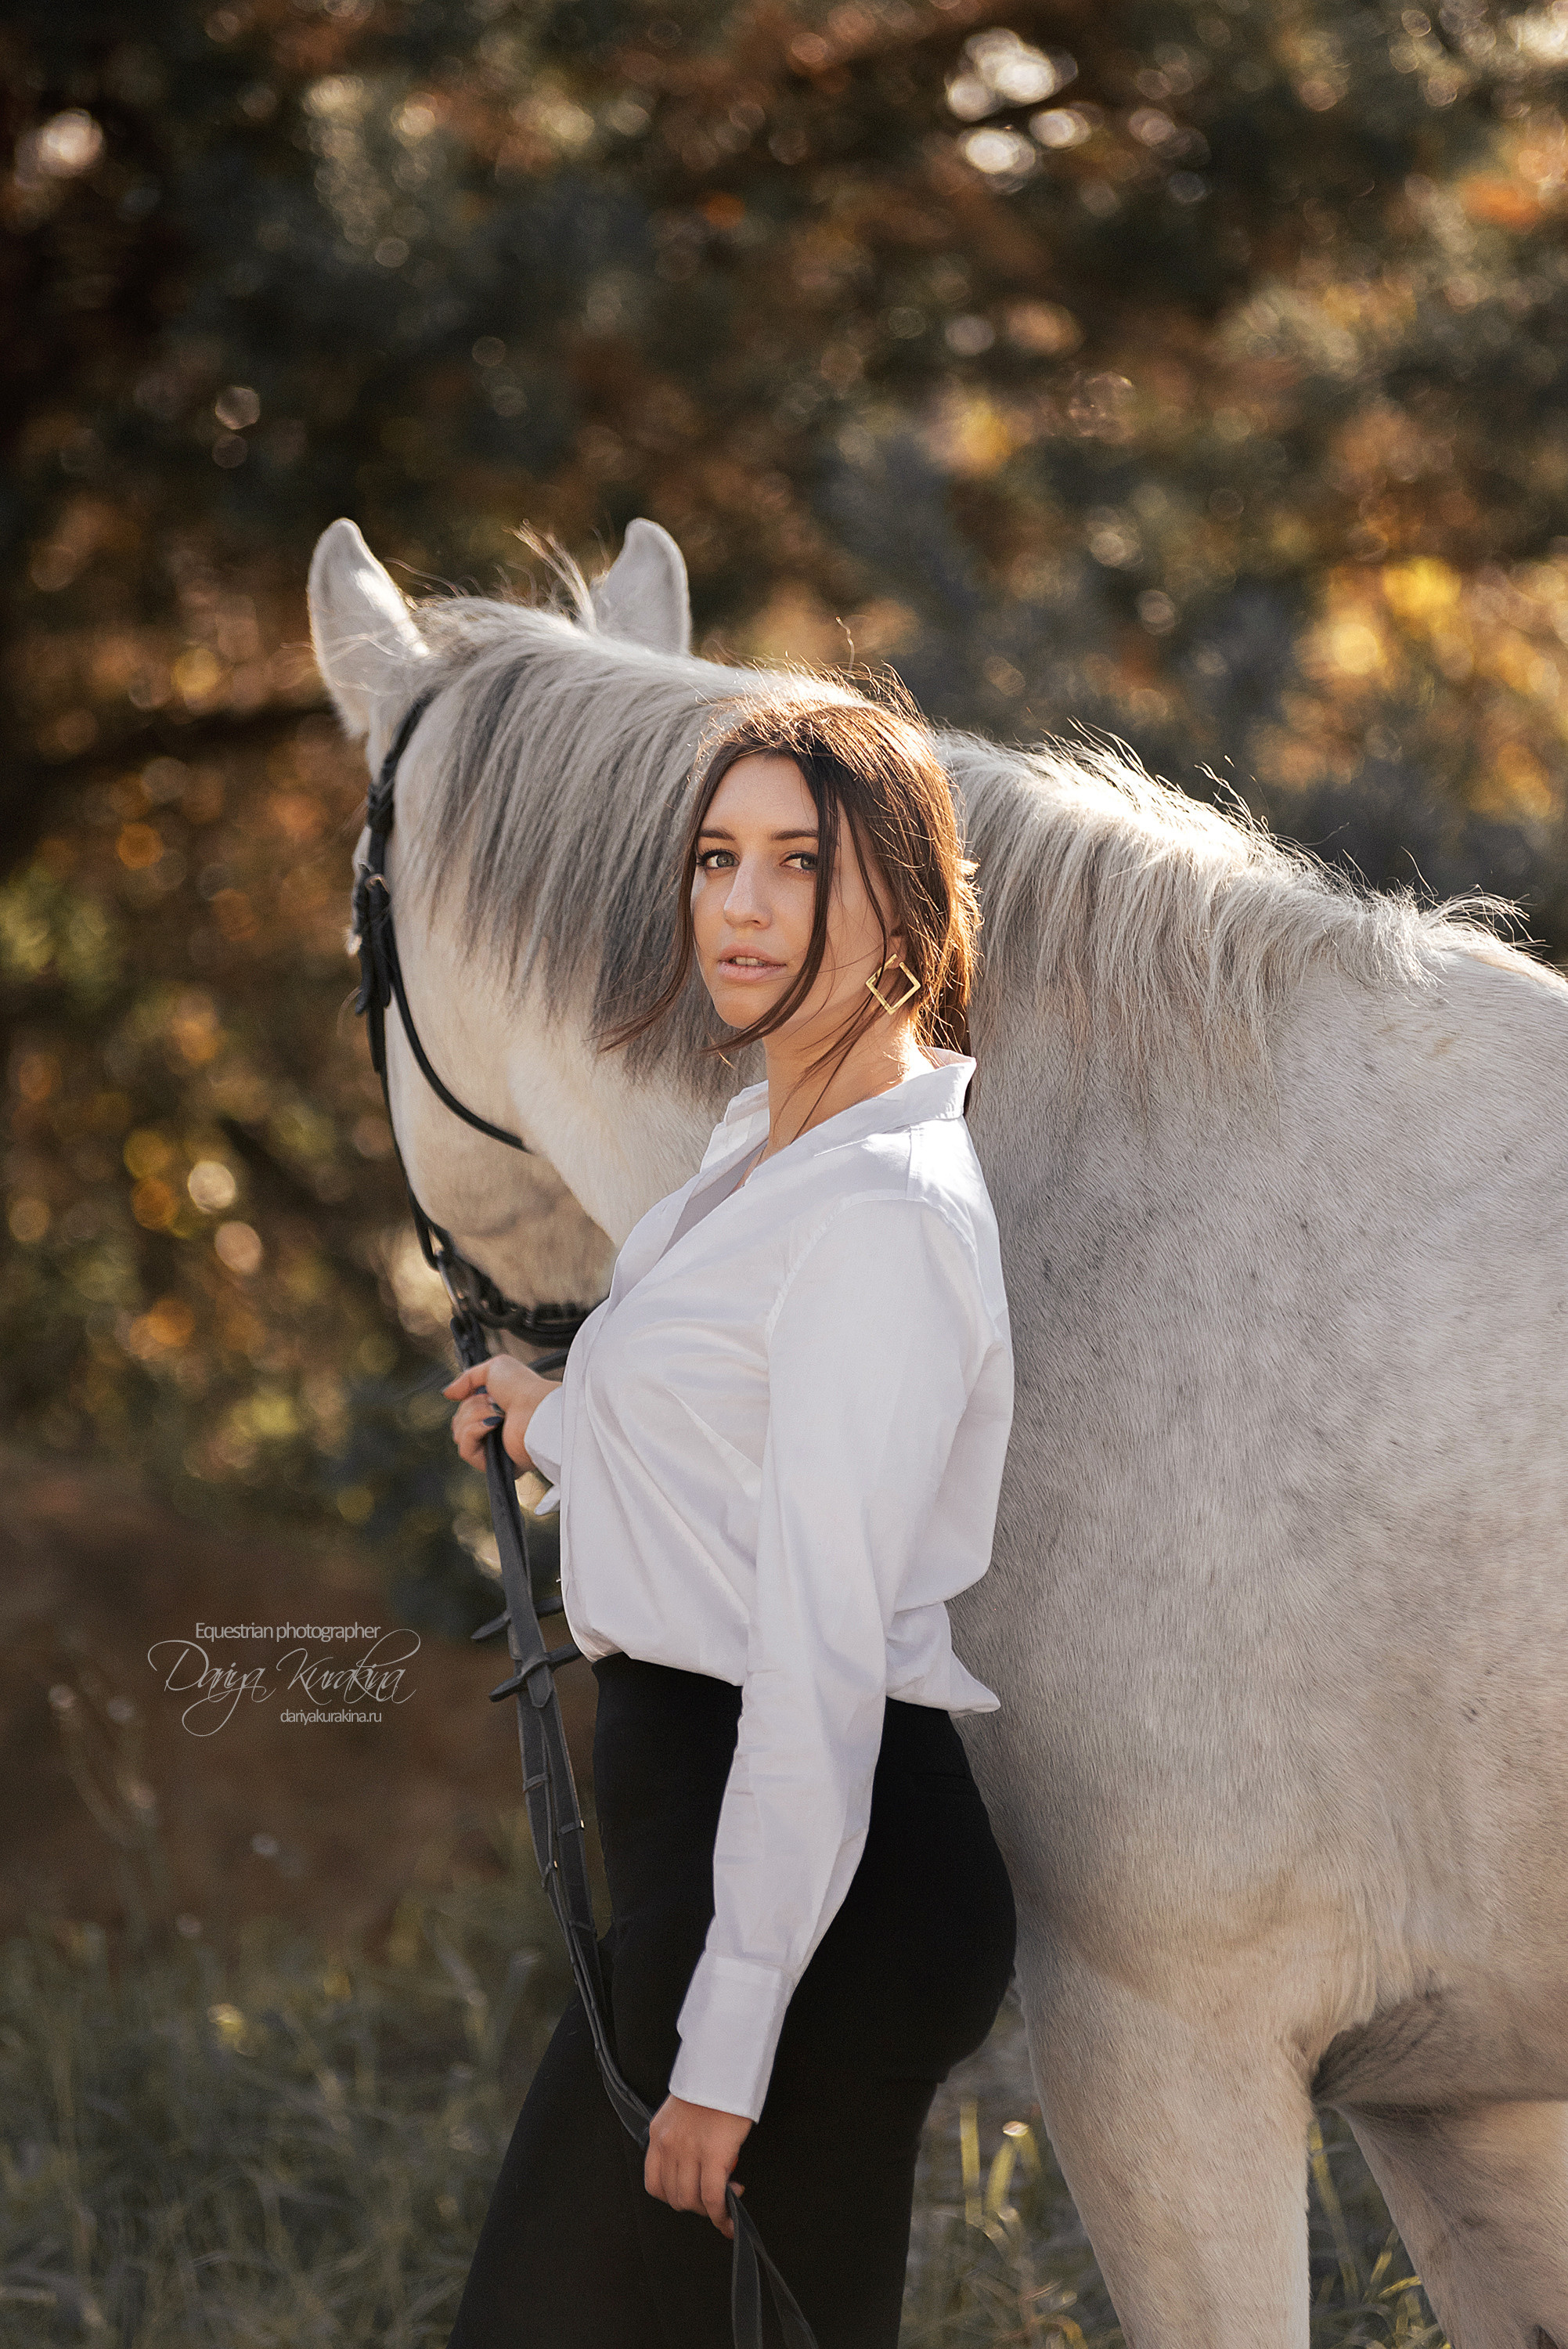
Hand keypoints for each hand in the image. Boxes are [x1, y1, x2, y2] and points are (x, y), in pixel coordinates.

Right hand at [444, 1353, 554, 1472]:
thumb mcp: (493, 1368)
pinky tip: (492, 1425)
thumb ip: (467, 1379)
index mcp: (496, 1412)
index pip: (465, 1411)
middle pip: (458, 1421)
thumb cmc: (523, 1387)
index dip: (468, 1400)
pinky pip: (465, 1450)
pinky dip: (474, 1432)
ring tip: (498, 1413)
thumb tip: (447, 1394)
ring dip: (474, 1416)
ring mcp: (494, 1449)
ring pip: (458, 1434)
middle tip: (495, 1402)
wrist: (537, 1408)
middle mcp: (494, 1432)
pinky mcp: (493, 1465)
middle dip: (472, 1406)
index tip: (483, 1392)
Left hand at [644, 2096, 752, 2236]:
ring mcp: (689, 2151)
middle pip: (674, 2196)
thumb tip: (692, 2165)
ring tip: (727, 2196)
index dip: (672, 2197)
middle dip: (695, 2204)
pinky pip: (713, 2197)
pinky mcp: (713, 2154)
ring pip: (692, 2201)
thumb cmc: (710, 2084)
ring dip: (709, 2209)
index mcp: (659, 2134)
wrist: (724, 2064)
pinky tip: (729, 2216)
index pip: (654, 2183)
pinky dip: (721, 2214)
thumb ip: (680, 2139)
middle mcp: (669, 2145)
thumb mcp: (681, 2113)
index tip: (689, 2197)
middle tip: (713, 2198)